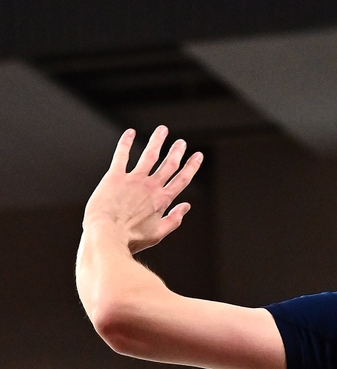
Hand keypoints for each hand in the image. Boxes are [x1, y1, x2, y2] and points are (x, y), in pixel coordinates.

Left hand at [83, 126, 202, 253]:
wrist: (106, 234)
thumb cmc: (131, 238)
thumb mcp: (158, 234)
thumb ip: (174, 219)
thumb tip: (186, 207)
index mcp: (162, 200)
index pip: (182, 179)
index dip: (191, 166)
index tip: (197, 156)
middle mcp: (151, 186)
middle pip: (168, 164)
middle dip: (176, 152)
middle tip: (181, 142)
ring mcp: (133, 180)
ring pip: (149, 155)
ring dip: (157, 141)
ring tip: (162, 130)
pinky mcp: (115, 177)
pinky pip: (121, 156)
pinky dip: (126, 143)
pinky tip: (130, 133)